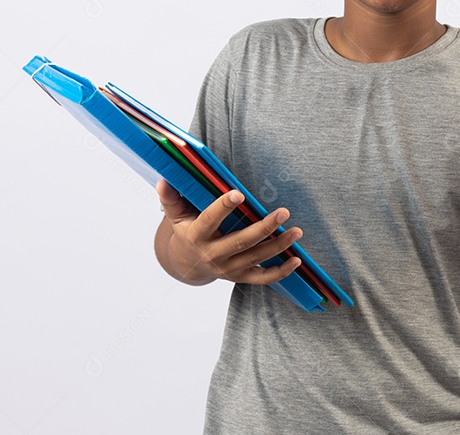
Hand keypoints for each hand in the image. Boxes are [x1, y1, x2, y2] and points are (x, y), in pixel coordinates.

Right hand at [156, 179, 302, 285]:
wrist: (186, 265)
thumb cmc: (186, 231)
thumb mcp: (175, 216)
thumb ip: (170, 199)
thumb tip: (163, 180)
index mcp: (197, 236)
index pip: (210, 220)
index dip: (223, 207)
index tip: (239, 193)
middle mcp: (213, 255)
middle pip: (241, 242)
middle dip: (264, 228)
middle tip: (283, 212)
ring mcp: (228, 269)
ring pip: (256, 258)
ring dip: (278, 246)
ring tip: (297, 231)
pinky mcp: (239, 277)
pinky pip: (263, 278)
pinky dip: (280, 271)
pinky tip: (296, 260)